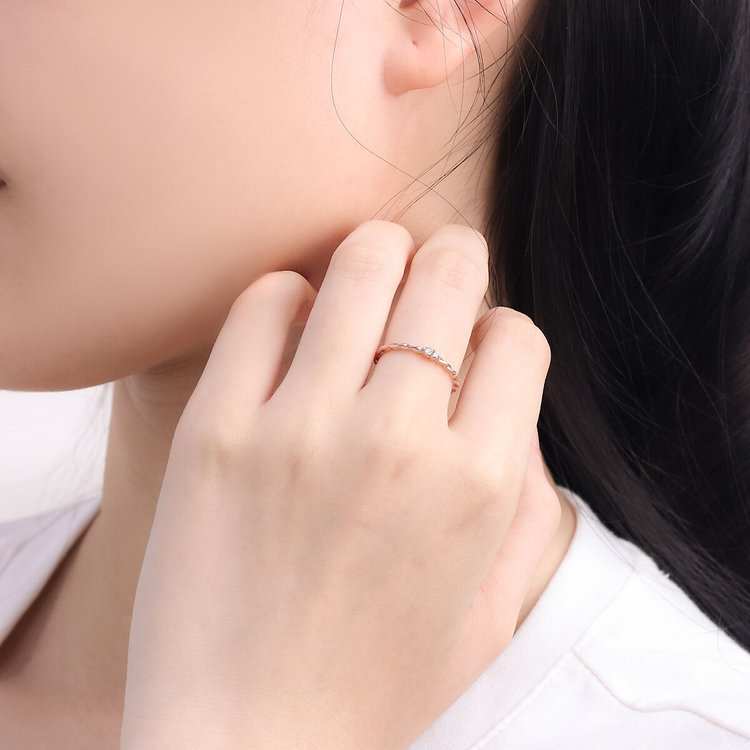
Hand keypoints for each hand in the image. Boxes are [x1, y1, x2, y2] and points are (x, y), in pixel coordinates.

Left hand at [120, 221, 559, 749]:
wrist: (249, 747)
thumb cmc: (374, 682)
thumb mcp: (492, 607)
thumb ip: (530, 501)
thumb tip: (506, 401)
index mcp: (481, 486)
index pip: (517, 335)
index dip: (497, 330)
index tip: (469, 347)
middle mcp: (398, 442)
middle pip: (447, 273)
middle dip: (448, 263)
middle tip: (426, 280)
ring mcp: (300, 430)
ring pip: (361, 263)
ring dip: (374, 255)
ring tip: (363, 280)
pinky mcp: (215, 432)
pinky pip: (263, 302)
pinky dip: (285, 294)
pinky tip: (290, 324)